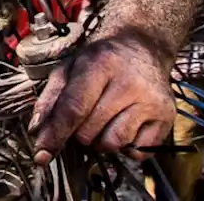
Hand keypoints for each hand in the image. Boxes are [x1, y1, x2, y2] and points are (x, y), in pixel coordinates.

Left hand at [30, 35, 175, 163]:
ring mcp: (151, 102)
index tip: (41, 155)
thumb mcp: (69, 68)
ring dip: (100, 141)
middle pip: (89, 131)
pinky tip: (124, 126)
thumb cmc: (101, 60)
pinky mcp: (166, 118)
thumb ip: (49, 98)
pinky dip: (125, 148)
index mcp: (100, 64)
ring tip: (102, 121)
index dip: (55, 134)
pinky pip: (137, 152)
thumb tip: (37, 130)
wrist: (143, 48)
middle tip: (84, 117)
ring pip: (112, 144)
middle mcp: (130, 83)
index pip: (74, 108)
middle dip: (78, 132)